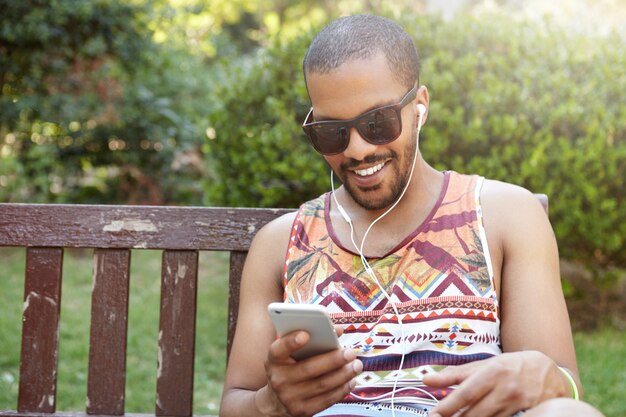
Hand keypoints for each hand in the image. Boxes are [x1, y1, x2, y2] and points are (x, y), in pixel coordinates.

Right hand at [256, 330, 362, 416]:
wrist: (277, 401)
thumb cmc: (290, 368)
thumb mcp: (290, 353)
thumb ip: (310, 339)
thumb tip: (338, 330)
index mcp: (274, 359)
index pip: (279, 349)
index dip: (291, 342)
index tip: (306, 334)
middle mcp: (278, 379)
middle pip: (309, 368)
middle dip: (333, 360)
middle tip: (350, 352)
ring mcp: (289, 397)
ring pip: (322, 385)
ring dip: (343, 374)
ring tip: (356, 365)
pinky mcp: (302, 411)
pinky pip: (326, 400)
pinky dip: (341, 389)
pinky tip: (351, 380)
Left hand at [423, 351, 568, 416]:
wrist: (551, 372)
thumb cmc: (511, 366)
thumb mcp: (484, 365)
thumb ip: (455, 374)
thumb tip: (426, 380)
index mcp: (493, 372)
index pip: (465, 393)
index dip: (448, 406)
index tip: (434, 414)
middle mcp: (506, 388)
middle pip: (475, 413)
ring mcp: (519, 404)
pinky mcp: (529, 414)